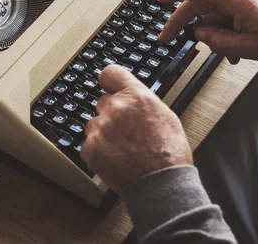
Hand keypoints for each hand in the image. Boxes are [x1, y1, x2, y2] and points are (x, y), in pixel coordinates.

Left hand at [80, 65, 191, 191]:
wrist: (161, 184)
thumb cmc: (168, 153)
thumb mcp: (164, 115)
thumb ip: (142, 100)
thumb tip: (130, 95)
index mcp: (136, 96)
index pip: (110, 73)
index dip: (109, 81)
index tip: (108, 86)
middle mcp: (116, 108)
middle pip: (103, 102)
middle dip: (111, 114)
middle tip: (126, 131)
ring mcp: (101, 128)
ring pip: (94, 124)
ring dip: (104, 133)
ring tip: (124, 148)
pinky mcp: (91, 148)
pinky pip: (89, 144)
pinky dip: (99, 151)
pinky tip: (116, 158)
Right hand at [155, 0, 257, 63]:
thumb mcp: (248, 47)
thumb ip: (218, 41)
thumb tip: (199, 34)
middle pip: (199, 4)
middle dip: (182, 23)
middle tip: (167, 38)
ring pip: (211, 15)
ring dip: (211, 34)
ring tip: (226, 53)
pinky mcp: (244, 5)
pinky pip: (223, 18)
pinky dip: (222, 33)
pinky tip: (232, 50)